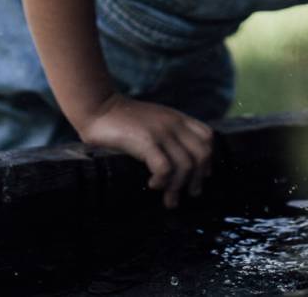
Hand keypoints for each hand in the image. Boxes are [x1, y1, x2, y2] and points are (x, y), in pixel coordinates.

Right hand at [77, 94, 213, 208]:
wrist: (99, 107)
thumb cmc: (123, 119)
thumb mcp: (154, 121)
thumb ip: (168, 133)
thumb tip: (180, 163)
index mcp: (177, 118)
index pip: (207, 137)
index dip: (208, 159)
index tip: (200, 176)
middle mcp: (173, 124)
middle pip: (202, 154)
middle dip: (198, 179)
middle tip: (189, 194)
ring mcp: (161, 132)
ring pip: (185, 165)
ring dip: (178, 187)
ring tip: (169, 200)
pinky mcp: (146, 141)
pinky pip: (165, 168)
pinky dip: (162, 181)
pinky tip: (152, 185)